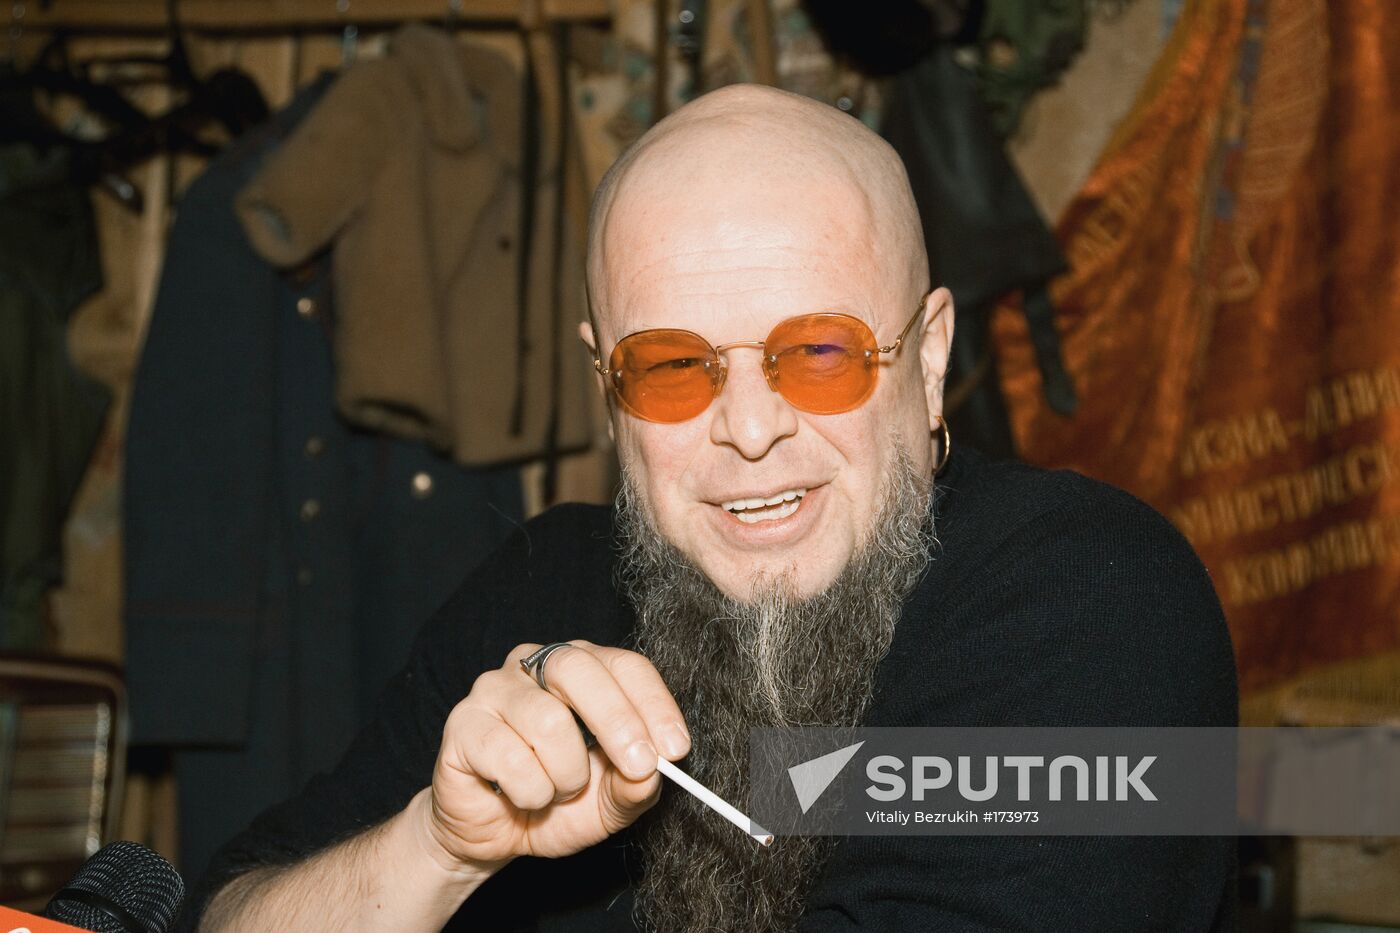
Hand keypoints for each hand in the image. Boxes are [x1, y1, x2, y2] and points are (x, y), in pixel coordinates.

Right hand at [423, 641, 690, 869]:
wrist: (494, 834)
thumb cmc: (556, 803)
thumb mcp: (609, 802)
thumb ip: (635, 784)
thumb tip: (654, 769)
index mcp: (582, 670)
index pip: (625, 666)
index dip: (655, 705)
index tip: (676, 749)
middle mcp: (536, 665)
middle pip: (581, 669)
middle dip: (619, 722)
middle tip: (639, 766)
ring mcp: (494, 689)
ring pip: (547, 720)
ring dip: (566, 774)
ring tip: (558, 792)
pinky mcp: (463, 723)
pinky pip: (508, 755)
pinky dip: (529, 791)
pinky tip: (523, 796)